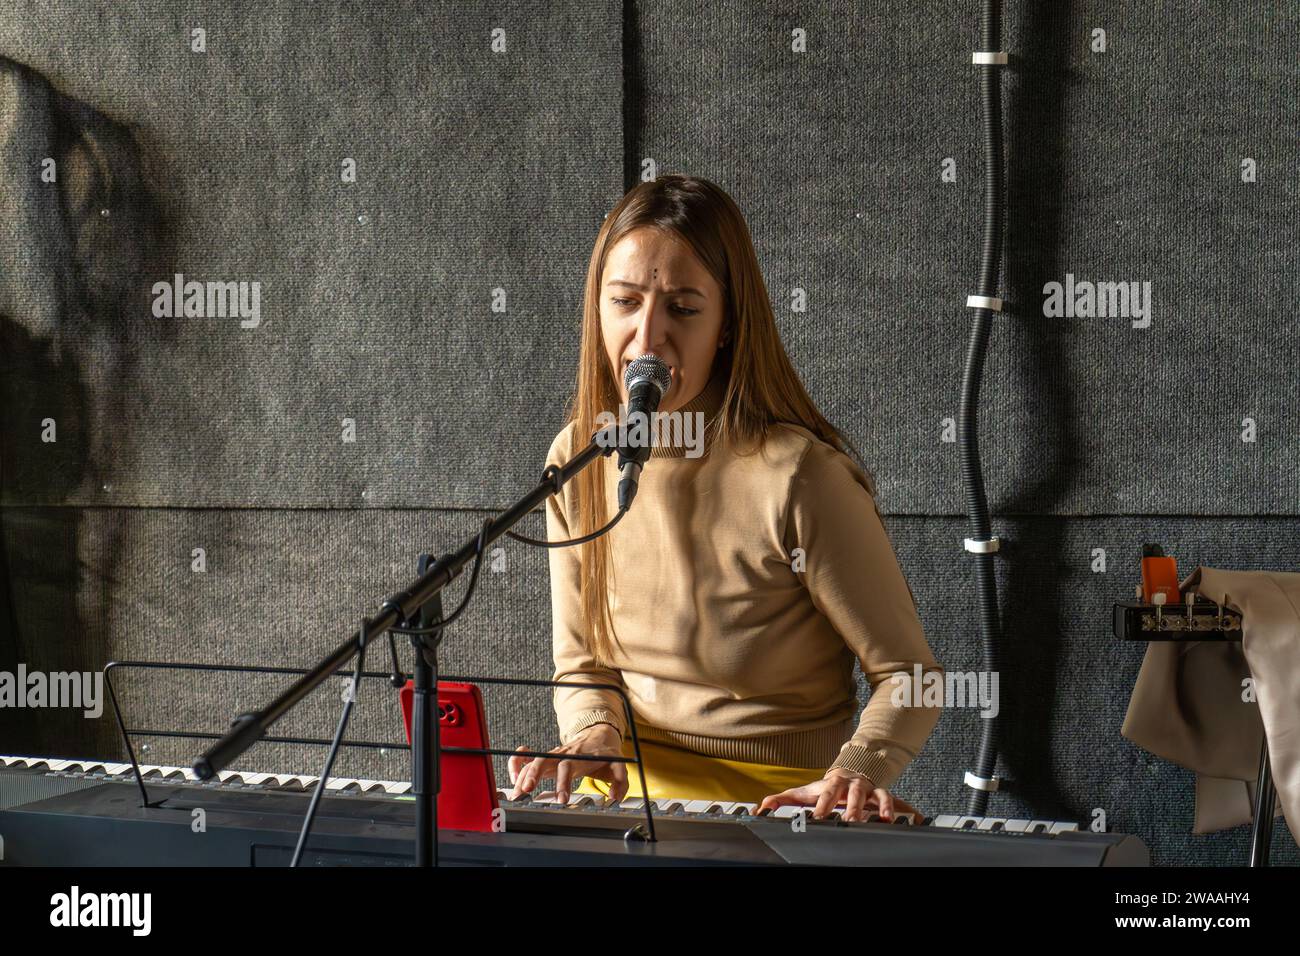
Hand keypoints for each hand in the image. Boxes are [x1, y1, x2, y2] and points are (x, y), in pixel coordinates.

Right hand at [507, 724, 626, 804]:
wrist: (598, 735)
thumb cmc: (605, 753)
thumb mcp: (618, 765)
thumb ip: (620, 781)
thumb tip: (613, 797)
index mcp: (578, 757)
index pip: (567, 767)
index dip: (562, 782)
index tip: (561, 799)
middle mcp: (562, 754)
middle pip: (543, 761)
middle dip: (532, 776)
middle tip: (526, 792)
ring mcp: (552, 755)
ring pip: (531, 762)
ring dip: (521, 776)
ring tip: (516, 794)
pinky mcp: (546, 757)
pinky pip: (525, 757)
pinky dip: (516, 764)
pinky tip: (514, 779)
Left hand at [757, 768, 922, 822]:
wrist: (852, 771)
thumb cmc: (826, 787)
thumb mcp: (805, 792)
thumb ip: (783, 799)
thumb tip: (761, 807)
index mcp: (831, 784)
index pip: (826, 793)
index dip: (822, 805)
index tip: (818, 818)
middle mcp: (852, 786)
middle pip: (854, 794)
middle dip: (854, 807)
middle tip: (853, 820)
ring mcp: (869, 790)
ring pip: (878, 796)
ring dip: (882, 807)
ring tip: (885, 820)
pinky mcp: (883, 796)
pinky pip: (897, 801)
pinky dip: (907, 809)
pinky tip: (917, 819)